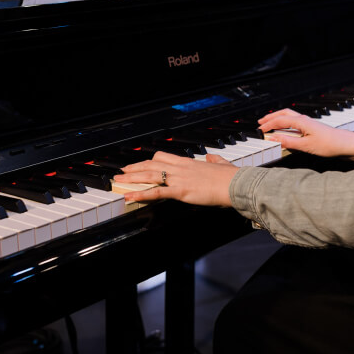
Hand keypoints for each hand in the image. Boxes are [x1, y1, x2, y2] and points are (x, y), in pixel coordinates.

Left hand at [113, 151, 237, 206]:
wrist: (235, 183)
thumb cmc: (231, 176)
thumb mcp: (221, 165)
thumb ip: (215, 161)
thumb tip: (212, 158)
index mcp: (188, 162)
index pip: (163, 157)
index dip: (149, 160)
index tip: (140, 163)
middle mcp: (180, 168)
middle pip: (151, 164)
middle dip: (134, 168)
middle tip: (122, 172)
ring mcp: (179, 178)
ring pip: (149, 175)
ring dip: (132, 178)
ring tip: (119, 182)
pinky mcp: (180, 191)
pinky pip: (156, 192)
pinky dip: (141, 194)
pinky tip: (130, 196)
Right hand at [259, 109, 353, 160]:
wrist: (346, 144)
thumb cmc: (330, 144)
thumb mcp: (306, 146)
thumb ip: (288, 142)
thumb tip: (274, 139)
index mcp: (302, 121)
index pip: (280, 121)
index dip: (268, 125)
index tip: (260, 130)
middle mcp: (304, 119)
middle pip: (283, 114)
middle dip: (271, 117)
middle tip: (261, 122)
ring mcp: (308, 122)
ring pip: (289, 116)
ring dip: (278, 119)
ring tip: (271, 124)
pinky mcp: (311, 127)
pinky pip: (295, 121)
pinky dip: (286, 123)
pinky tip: (285, 130)